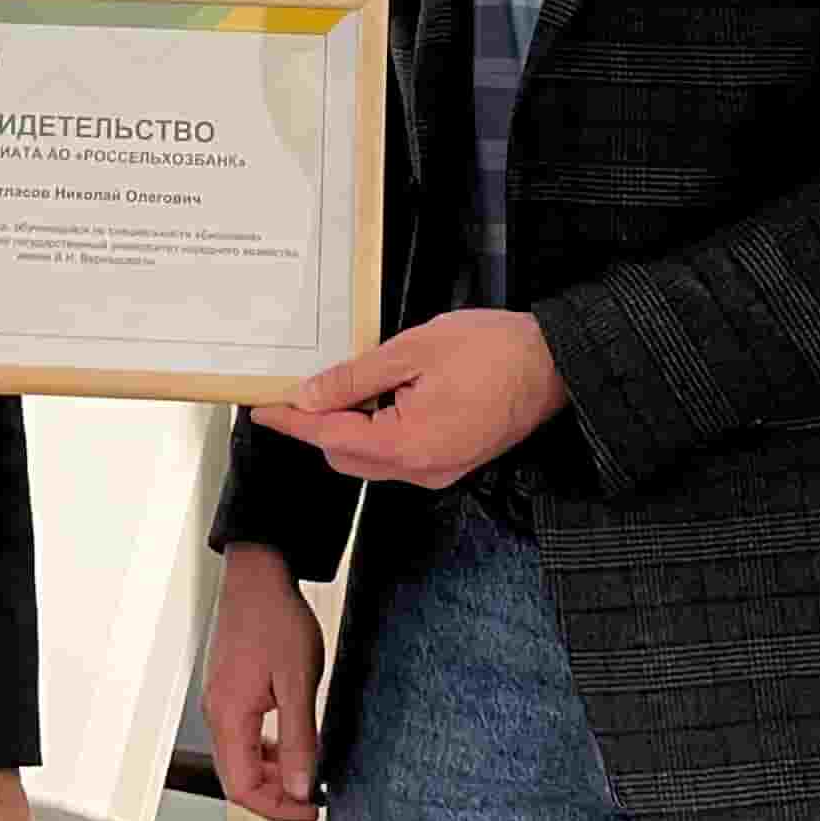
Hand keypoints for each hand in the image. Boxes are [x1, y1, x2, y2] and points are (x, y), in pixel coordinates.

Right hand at [203, 545, 325, 820]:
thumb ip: (300, 740)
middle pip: (238, 780)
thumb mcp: (298, 683)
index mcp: (229, 716)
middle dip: (276, 796)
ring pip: (240, 760)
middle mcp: (217, 714)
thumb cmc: (275, 619)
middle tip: (313, 794)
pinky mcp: (229, 693)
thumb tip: (303, 786)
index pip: (242, 789)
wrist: (259, 576)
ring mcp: (220, 703)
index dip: (278, 808)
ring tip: (308, 770)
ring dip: (273, 774)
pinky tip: (292, 743)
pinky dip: (267, 752)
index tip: (311, 808)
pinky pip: (243, 738)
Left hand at [249, 308, 563, 486]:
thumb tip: (311, 396)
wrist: (557, 365)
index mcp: (409, 445)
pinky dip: (378, 431)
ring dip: (349, 428)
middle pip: (346, 456)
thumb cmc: (494, 350)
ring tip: (345, 386)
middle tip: (300, 388)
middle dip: (318, 425)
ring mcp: (440, 470)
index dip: (292, 422)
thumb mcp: (413, 350)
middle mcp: (423, 469)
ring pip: (371, 458)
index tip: (262, 409)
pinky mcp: (453, 461)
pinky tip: (380, 397)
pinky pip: (399, 454)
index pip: (330, 436)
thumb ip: (356, 377)